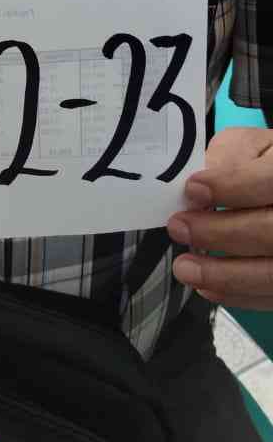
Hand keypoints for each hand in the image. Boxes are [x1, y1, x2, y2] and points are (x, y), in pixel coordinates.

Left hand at [167, 126, 272, 308]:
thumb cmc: (268, 165)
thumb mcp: (252, 145)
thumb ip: (228, 157)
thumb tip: (198, 189)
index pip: (271, 180)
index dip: (231, 186)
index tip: (192, 190)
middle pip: (271, 230)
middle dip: (219, 233)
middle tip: (179, 228)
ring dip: (224, 275)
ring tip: (185, 267)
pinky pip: (272, 296)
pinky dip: (238, 295)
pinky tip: (207, 286)